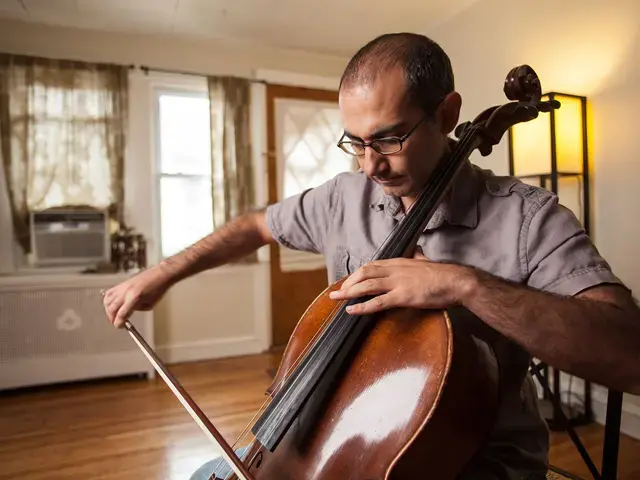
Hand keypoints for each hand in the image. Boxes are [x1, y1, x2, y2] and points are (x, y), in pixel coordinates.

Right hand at [102, 265, 173, 327]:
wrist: (160, 274)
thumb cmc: (159, 288)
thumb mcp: (150, 305)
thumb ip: (137, 310)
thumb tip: (128, 313)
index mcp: (134, 298)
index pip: (121, 314)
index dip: (119, 323)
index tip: (120, 326)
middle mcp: (126, 292)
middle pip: (112, 309)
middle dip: (112, 318)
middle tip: (116, 322)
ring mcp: (123, 287)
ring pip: (107, 301)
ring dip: (109, 310)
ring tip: (114, 314)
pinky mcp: (122, 284)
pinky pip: (109, 293)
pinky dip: (108, 300)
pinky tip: (112, 304)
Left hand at [328, 249, 473, 315]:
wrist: (456, 281)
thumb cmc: (443, 275)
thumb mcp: (425, 261)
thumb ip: (417, 257)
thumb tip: (417, 252)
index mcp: (399, 262)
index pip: (372, 265)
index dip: (357, 274)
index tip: (349, 281)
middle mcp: (394, 270)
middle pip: (364, 273)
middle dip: (348, 282)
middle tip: (338, 292)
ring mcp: (397, 283)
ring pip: (366, 286)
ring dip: (348, 292)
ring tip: (335, 299)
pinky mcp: (402, 297)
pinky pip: (377, 302)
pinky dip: (361, 306)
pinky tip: (351, 310)